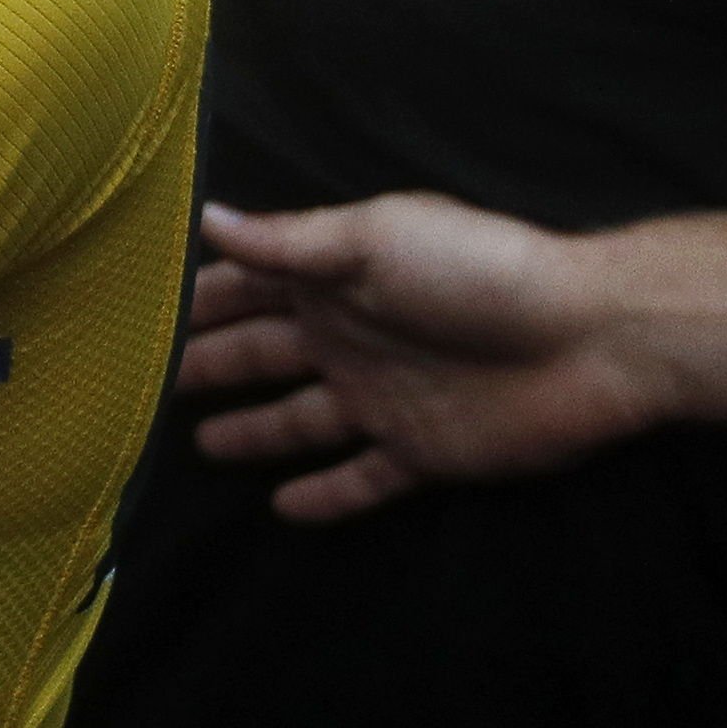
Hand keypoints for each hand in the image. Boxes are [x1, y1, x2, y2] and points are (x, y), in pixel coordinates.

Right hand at [179, 195, 677, 522]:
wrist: (589, 336)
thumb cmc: (475, 271)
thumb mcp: (374, 239)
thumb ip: (288, 242)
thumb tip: (206, 217)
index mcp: (334, 281)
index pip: (249, 288)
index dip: (198, 299)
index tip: (137, 312)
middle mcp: (348, 338)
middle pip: (263, 354)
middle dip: (212, 363)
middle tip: (148, 384)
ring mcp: (383, 399)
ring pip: (301, 420)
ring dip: (256, 431)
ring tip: (202, 446)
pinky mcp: (420, 454)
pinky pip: (361, 480)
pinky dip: (325, 496)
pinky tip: (285, 511)